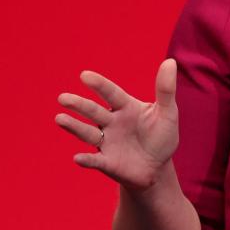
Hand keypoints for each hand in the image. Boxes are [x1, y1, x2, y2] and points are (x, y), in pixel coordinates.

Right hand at [55, 59, 178, 190]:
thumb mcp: (167, 113)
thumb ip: (166, 90)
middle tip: (63, 98)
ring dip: (74, 127)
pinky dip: (86, 160)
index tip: (85, 75)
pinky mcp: (106, 162)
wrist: (157, 168)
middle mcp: (111, 122)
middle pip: (94, 111)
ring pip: (88, 133)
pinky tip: (77, 158)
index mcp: (125, 107)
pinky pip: (95, 160)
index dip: (99, 85)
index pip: (111, 93)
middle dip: (79, 105)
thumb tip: (170, 62)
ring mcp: (106, 142)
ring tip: (60, 119)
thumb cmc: (161, 136)